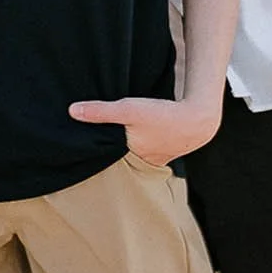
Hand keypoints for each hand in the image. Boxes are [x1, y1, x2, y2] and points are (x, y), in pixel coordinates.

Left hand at [67, 94, 221, 165]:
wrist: (199, 119)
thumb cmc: (163, 115)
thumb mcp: (128, 109)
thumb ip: (101, 111)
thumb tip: (71, 111)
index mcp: (129, 157)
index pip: (103, 159)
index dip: (91, 154)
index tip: (77, 150)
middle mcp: (141, 163)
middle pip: (116, 159)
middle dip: (105, 154)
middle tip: (87, 146)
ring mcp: (154, 160)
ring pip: (131, 156)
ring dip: (124, 149)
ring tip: (111, 140)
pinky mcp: (164, 152)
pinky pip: (146, 151)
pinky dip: (139, 145)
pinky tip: (138, 136)